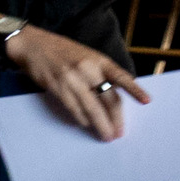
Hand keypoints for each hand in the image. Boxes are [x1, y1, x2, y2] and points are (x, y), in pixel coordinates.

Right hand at [10, 26, 146, 139]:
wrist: (32, 45)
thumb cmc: (61, 50)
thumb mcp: (86, 55)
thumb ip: (100, 72)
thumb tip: (113, 95)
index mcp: (98, 60)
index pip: (120, 76)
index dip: (134, 89)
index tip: (146, 101)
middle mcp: (87, 69)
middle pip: (107, 99)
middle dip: (115, 120)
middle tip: (118, 133)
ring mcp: (72, 79)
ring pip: (91, 109)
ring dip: (100, 125)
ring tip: (105, 135)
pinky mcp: (57, 88)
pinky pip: (74, 108)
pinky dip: (82, 119)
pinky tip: (86, 124)